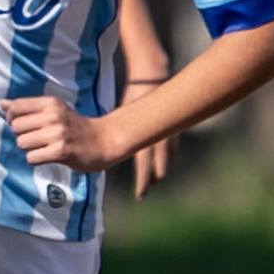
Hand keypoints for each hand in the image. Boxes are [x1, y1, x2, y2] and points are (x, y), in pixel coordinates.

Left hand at [0, 96, 122, 172]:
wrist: (103, 140)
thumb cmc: (75, 126)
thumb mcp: (54, 110)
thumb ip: (28, 107)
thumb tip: (2, 103)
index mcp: (50, 103)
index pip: (16, 107)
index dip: (12, 118)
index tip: (23, 125)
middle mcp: (53, 116)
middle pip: (16, 127)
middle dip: (21, 135)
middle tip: (36, 139)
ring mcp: (57, 134)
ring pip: (22, 143)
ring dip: (29, 149)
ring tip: (43, 148)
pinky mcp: (61, 151)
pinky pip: (32, 158)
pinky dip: (36, 159)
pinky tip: (47, 156)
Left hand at [121, 79, 175, 198]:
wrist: (153, 77)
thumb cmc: (132, 95)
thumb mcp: (121, 113)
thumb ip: (115, 131)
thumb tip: (99, 148)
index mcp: (143, 135)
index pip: (143, 165)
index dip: (142, 181)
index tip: (140, 195)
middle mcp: (158, 137)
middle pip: (157, 165)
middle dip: (150, 179)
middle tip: (144, 192)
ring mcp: (169, 133)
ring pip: (167, 158)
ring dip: (160, 169)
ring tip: (155, 179)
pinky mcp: (174, 128)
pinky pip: (172, 148)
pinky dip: (168, 157)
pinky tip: (164, 163)